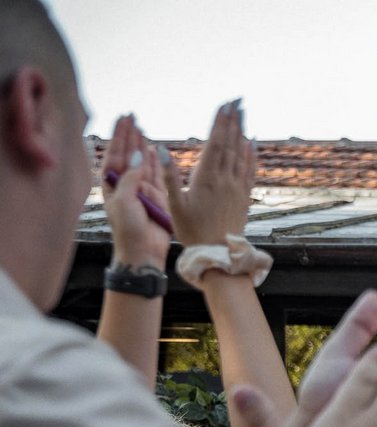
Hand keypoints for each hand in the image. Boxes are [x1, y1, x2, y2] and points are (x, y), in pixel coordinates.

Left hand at [100, 115, 169, 269]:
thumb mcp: (124, 200)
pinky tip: (154, 149)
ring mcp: (142, 190)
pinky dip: (156, 162)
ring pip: (143, 162)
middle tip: (133, 117)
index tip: (123, 119)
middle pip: (128, 154)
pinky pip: (157, 175)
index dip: (119, 136)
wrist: (143, 251)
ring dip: (142, 145)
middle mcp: (126, 184)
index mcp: (111, 184)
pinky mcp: (158, 197)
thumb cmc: (128, 229)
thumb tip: (140, 154)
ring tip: (142, 128)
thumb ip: (131, 176)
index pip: (115, 154)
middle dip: (130, 136)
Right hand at [164, 99, 254, 245]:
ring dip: (241, 131)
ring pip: (240, 154)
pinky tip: (251, 142)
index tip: (224, 105)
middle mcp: (225, 180)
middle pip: (230, 144)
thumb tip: (160, 148)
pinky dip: (251, 154)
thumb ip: (169, 175)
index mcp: (206, 179)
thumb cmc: (192, 231)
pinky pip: (249, 170)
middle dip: (232, 121)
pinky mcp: (244, 197)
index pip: (215, 144)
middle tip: (236, 100)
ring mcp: (237, 188)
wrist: (219, 254)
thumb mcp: (174, 204)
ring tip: (243, 113)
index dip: (219, 123)